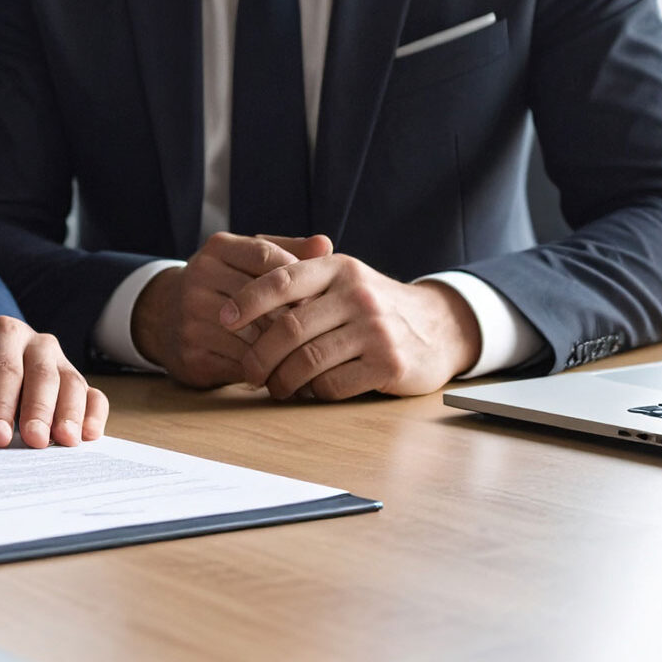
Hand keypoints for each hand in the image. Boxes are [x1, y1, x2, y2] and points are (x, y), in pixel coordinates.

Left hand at [0, 315, 108, 447]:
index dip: (1, 404)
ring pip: (72, 383)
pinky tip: (89, 436)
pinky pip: (93, 395)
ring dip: (71, 414)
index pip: (4, 369)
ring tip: (65, 441)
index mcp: (0, 334)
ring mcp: (60, 361)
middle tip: (34, 441)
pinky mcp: (74, 380)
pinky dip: (94, 415)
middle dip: (39, 411)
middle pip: (43, 375)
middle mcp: (36, 343)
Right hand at [131, 231, 331, 386]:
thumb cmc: (222, 284)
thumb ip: (287, 250)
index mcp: (216, 250)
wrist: (162, 317)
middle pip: (262, 300)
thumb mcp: (247, 259)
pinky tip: (281, 369)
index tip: (318, 296)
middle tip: (321, 331)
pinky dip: (266, 370)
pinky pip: (241, 364)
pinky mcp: (191, 354)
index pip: (266, 257)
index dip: (297, 279)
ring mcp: (190, 317)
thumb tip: (325, 244)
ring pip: (254, 336)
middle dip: (294, 318)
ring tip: (307, 354)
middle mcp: (198, 279)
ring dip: (283, 348)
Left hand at [223, 254, 480, 398]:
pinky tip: (310, 391)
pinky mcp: (389, 364)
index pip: (281, 280)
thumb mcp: (342, 277)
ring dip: (282, 380)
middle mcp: (357, 294)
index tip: (222, 318)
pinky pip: (333, 385)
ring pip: (307, 361)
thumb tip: (242, 271)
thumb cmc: (373, 305)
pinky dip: (314, 392)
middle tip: (248, 372)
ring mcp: (376, 329)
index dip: (247, 300)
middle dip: (259, 356)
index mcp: (338, 268)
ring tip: (274, 387)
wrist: (439, 327)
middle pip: (288, 328)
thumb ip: (299, 273)